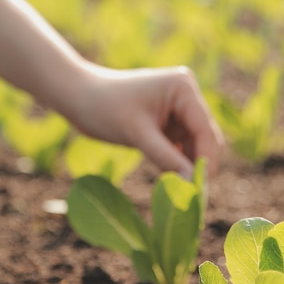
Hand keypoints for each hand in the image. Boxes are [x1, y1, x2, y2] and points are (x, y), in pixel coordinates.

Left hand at [70, 63, 223, 178]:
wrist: (77, 98)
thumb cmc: (105, 108)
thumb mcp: (138, 134)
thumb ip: (167, 158)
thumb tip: (192, 184)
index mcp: (183, 88)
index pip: (204, 129)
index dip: (205, 159)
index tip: (201, 187)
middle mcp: (186, 96)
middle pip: (205, 138)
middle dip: (199, 164)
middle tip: (194, 195)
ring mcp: (179, 110)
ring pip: (194, 146)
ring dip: (188, 167)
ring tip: (181, 191)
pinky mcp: (169, 123)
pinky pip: (181, 148)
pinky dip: (177, 164)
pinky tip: (171, 181)